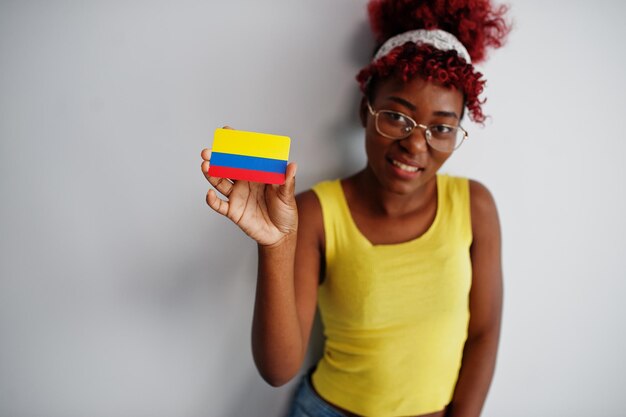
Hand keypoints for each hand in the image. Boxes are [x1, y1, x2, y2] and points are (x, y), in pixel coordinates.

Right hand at [200, 130, 297, 246]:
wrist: (281, 235)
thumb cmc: (285, 211)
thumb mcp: (287, 195)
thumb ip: (287, 181)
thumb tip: (292, 165)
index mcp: (256, 173)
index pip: (243, 155)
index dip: (234, 144)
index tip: (226, 131)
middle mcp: (244, 182)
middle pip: (226, 166)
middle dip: (216, 157)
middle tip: (208, 151)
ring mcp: (237, 196)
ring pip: (219, 182)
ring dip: (211, 174)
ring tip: (205, 165)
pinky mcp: (233, 211)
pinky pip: (219, 205)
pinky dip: (212, 200)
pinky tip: (209, 194)